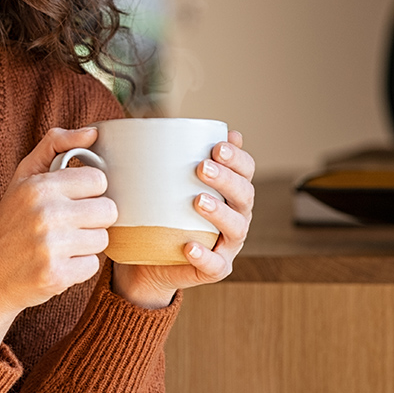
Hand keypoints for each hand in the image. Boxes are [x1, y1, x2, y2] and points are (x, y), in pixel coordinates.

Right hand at [0, 126, 116, 353]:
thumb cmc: (9, 223)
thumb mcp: (23, 177)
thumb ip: (55, 145)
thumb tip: (93, 132)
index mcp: (39, 186)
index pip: (98, 180)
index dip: (89, 192)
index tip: (72, 200)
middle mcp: (45, 214)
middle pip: (108, 210)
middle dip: (92, 219)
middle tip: (69, 225)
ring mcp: (51, 246)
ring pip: (103, 239)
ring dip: (86, 244)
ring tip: (60, 245)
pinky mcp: (56, 275)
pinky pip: (93, 266)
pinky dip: (78, 268)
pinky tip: (57, 264)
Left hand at [111, 131, 255, 308]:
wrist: (147, 261)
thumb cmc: (158, 214)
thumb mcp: (161, 184)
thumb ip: (166, 158)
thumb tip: (160, 123)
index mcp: (229, 192)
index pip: (245, 170)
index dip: (238, 158)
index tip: (217, 146)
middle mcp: (236, 216)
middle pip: (244, 195)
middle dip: (227, 179)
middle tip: (202, 167)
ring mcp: (227, 245)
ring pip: (236, 228)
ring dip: (220, 213)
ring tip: (198, 201)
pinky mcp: (214, 269)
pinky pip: (215, 265)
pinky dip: (204, 255)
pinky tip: (190, 246)